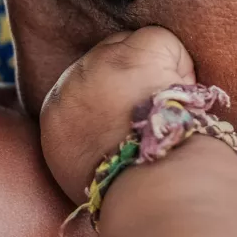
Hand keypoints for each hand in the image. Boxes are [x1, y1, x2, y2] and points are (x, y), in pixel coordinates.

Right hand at [38, 27, 194, 201]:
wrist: (150, 191)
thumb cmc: (127, 193)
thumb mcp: (81, 172)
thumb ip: (82, 141)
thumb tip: (99, 136)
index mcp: (55, 112)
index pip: (85, 83)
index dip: (115, 97)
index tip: (132, 122)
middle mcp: (70, 82)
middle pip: (106, 59)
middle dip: (132, 81)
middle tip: (152, 120)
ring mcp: (101, 62)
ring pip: (134, 47)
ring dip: (156, 75)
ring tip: (166, 115)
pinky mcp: (136, 53)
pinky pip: (164, 42)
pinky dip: (182, 66)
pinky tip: (182, 101)